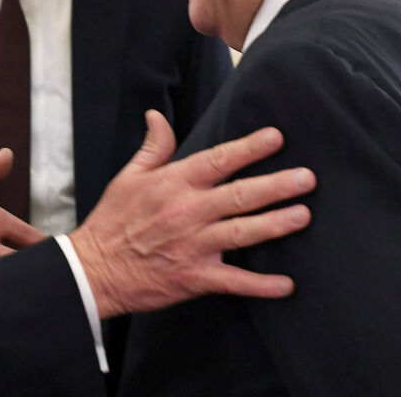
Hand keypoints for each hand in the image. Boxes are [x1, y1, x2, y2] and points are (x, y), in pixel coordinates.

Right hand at [70, 110, 314, 318]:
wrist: (93, 270)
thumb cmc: (112, 221)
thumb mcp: (128, 177)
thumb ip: (153, 147)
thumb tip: (157, 115)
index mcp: (172, 183)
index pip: (217, 160)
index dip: (248, 148)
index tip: (276, 137)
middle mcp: (187, 212)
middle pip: (239, 195)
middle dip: (276, 185)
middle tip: (307, 178)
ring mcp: (192, 246)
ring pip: (241, 233)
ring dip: (275, 225)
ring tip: (303, 216)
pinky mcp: (194, 277)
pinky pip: (233, 281)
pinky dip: (260, 285)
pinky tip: (286, 285)